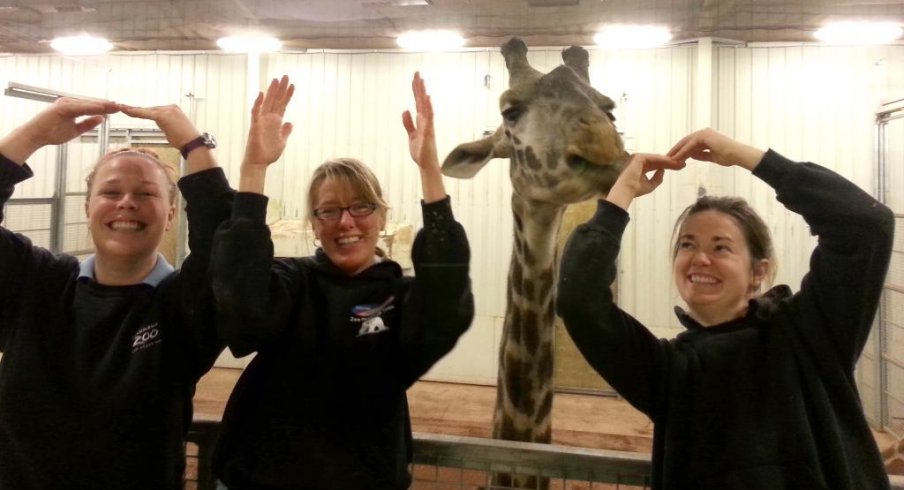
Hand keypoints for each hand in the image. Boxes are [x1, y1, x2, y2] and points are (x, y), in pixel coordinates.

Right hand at [0, 97, 118, 162]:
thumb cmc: (52, 133)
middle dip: (107, 104)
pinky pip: (80, 107)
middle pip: (92, 103)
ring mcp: (65, 103)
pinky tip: (102, 108)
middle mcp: (69, 103)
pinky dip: (91, 107)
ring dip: (102, 104)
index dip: (105, 108)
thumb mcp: (75, 130)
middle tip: (122, 105)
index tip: (118, 108)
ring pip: (88, 104)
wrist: (36, 136)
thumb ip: (87, 124)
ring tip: (115, 105)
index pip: (92, 107)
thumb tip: (102, 119)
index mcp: (73, 107)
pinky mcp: (62, 107)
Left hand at [118, 103, 200, 148]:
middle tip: (123, 108)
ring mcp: (167, 110)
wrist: (192, 143)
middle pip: (150, 109)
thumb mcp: (174, 130)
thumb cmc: (185, 141)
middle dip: (136, 110)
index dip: (143, 111)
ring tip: (122, 108)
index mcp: (173, 110)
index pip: (154, 110)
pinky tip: (127, 111)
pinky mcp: (163, 115)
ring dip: (133, 110)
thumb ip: (167, 125)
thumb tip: (162, 126)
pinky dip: (136, 112)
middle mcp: (170, 107)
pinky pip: (146, 113)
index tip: (133, 111)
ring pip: (147, 110)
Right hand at [243, 75, 294, 168]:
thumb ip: (285, 132)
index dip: (287, 95)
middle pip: (275, 100)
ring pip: (266, 103)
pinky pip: (256, 113)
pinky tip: (262, 94)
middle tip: (285, 76)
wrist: (259, 163)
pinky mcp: (255, 126)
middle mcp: (269, 119)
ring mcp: (261, 121)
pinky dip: (258, 104)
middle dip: (280, 89)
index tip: (292, 85)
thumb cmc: (269, 153)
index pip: (282, 105)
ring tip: (276, 80)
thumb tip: (290, 123)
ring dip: (271, 92)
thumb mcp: (282, 142)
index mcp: (276, 122)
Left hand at [402, 71, 438, 171]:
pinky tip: (427, 99)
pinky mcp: (428, 133)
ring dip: (423, 94)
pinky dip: (428, 108)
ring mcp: (428, 126)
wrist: (426, 165)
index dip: (416, 90)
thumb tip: (405, 110)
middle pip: (421, 101)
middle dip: (419, 87)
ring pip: (425, 107)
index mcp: (421, 121)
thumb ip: (408, 123)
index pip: (418, 102)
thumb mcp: (412, 135)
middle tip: (417, 73)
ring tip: (422, 82)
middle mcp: (426, 121)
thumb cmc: (421, 151)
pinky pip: (428, 119)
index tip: (415, 78)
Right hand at [606, 153, 684, 209]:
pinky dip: (663, 160)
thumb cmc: (636, 190)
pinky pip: (654, 158)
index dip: (668, 166)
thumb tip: (663, 171)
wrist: (626, 191)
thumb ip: (657, 178)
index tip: (679, 167)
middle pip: (658, 160)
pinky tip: (672, 162)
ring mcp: (638, 158)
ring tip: (680, 163)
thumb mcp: (650, 185)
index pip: (656, 165)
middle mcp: (639, 161)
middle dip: (670, 162)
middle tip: (683, 164)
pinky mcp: (638, 157)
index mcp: (640, 167)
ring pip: (657, 159)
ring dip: (669, 161)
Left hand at [668, 128, 764, 170]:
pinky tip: (676, 159)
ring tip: (668, 160)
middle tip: (666, 157)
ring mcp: (704, 133)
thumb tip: (691, 156)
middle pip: (685, 142)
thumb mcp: (712, 156)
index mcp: (706, 137)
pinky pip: (690, 145)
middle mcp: (704, 133)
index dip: (680, 151)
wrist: (739, 155)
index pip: (689, 143)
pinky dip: (683, 152)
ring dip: (677, 152)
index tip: (673, 158)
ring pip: (686, 143)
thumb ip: (701, 155)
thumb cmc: (729, 157)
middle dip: (676, 150)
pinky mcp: (704, 136)